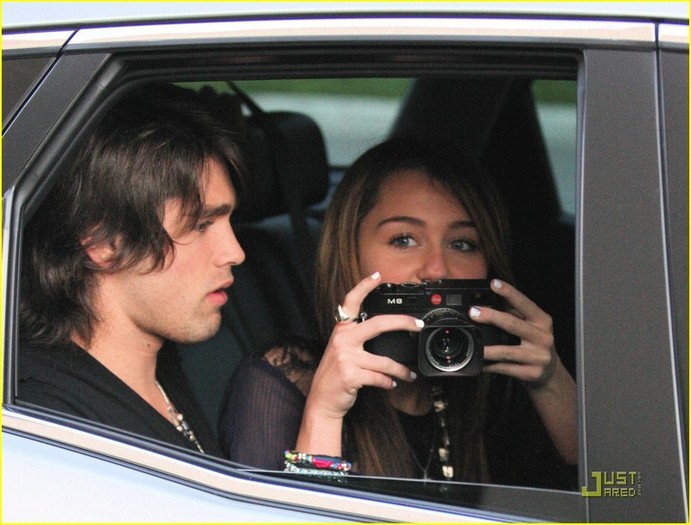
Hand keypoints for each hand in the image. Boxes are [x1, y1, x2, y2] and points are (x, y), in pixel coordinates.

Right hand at [296, 272, 422, 456]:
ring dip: (401, 370)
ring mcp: (347, 358)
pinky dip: (389, 382)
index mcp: (341, 331)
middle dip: (403, 322)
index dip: (364, 287)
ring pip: (384, 360)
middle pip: (378, 324)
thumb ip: (356, 338)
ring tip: (409, 374)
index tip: (377, 276)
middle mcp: (343, 340)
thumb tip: (384, 330)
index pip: (351, 302)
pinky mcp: (351, 375)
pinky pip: (380, 377)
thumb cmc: (335, 375)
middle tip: (418, 324)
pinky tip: (391, 384)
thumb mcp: (341, 350)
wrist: (322, 400)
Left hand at [471, 279, 577, 463]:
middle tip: (474, 312)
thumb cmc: (536, 345)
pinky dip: (491, 366)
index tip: (493, 284)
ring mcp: (538, 357)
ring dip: (488, 348)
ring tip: (475, 344)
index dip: (509, 292)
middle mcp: (543, 337)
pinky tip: (481, 362)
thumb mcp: (531, 327)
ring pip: (508, 351)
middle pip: (513, 324)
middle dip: (492, 317)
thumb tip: (488, 302)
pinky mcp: (532, 373)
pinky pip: (506, 368)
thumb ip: (515, 314)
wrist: (550, 375)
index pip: (524, 303)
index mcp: (542, 321)